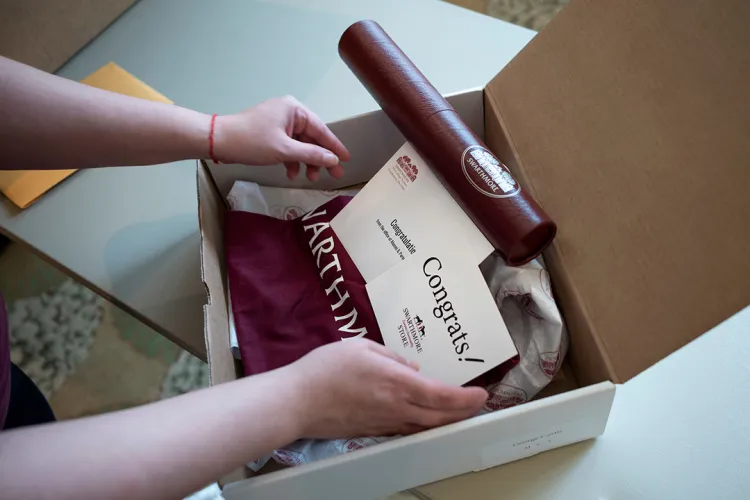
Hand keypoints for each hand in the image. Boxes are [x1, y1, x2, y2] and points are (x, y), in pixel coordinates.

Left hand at [213, 96, 349, 180]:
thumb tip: (333, 160)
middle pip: (312, 138)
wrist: (219, 141)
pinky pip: (288, 147)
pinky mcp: (271, 134)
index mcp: (294, 110)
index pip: (321, 130)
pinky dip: (292, 160)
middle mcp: (289, 113)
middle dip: (320, 158)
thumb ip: (311, 154)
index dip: (334, 147)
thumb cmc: (252, 141)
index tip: (346, 160)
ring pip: (300, 144)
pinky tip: (291, 173)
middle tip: (333, 176)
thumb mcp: (284, 150)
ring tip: (309, 178)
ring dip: (305, 161)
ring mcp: (279, 123)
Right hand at [284, 339, 487, 438]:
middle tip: (478, 404)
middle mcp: (396, 406)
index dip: (465, 398)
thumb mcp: (360, 347)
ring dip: (446, 420)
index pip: (441, 394)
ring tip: (458, 412)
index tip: (481, 393)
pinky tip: (425, 418)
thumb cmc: (326, 369)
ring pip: (425, 426)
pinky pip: (406, 429)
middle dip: (464, 411)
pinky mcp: (373, 431)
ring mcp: (385, 422)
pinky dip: (423, 424)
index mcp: (396, 382)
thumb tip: (411, 367)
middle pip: (439, 416)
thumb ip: (390, 356)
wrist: (297, 401)